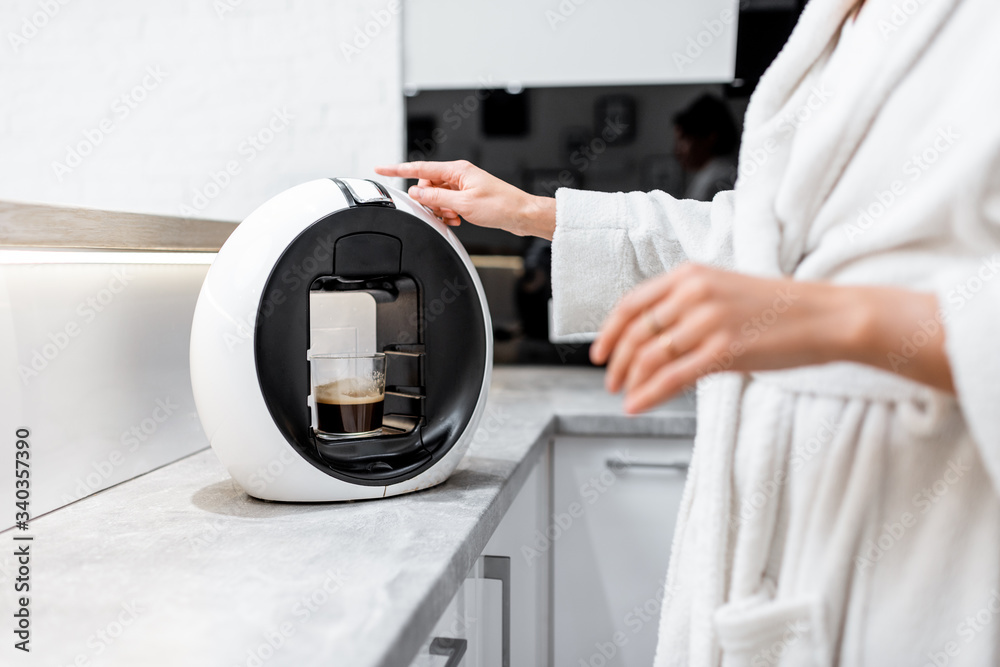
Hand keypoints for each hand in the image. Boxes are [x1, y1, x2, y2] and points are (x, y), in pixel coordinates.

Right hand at [374, 160, 555, 238]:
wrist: (521, 215)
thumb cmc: (501, 206)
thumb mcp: (464, 204)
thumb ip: (437, 198)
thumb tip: (416, 193)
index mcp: (457, 170)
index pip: (420, 168)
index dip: (398, 169)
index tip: (381, 169)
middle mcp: (459, 175)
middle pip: (428, 186)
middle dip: (429, 201)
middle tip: (441, 212)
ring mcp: (463, 186)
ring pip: (438, 197)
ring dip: (441, 210)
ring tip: (455, 217)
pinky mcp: (468, 197)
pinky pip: (448, 204)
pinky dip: (449, 213)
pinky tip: (458, 219)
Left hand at [590, 263, 952, 413]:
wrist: (827, 315)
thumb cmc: (780, 307)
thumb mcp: (725, 291)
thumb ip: (687, 306)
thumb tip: (655, 337)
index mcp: (691, 274)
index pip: (631, 303)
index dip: (609, 331)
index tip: (599, 351)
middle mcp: (693, 294)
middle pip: (636, 333)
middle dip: (616, 362)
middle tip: (609, 380)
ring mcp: (708, 322)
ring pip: (649, 357)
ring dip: (629, 380)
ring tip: (624, 394)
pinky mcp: (724, 351)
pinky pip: (672, 377)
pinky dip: (647, 394)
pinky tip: (636, 405)